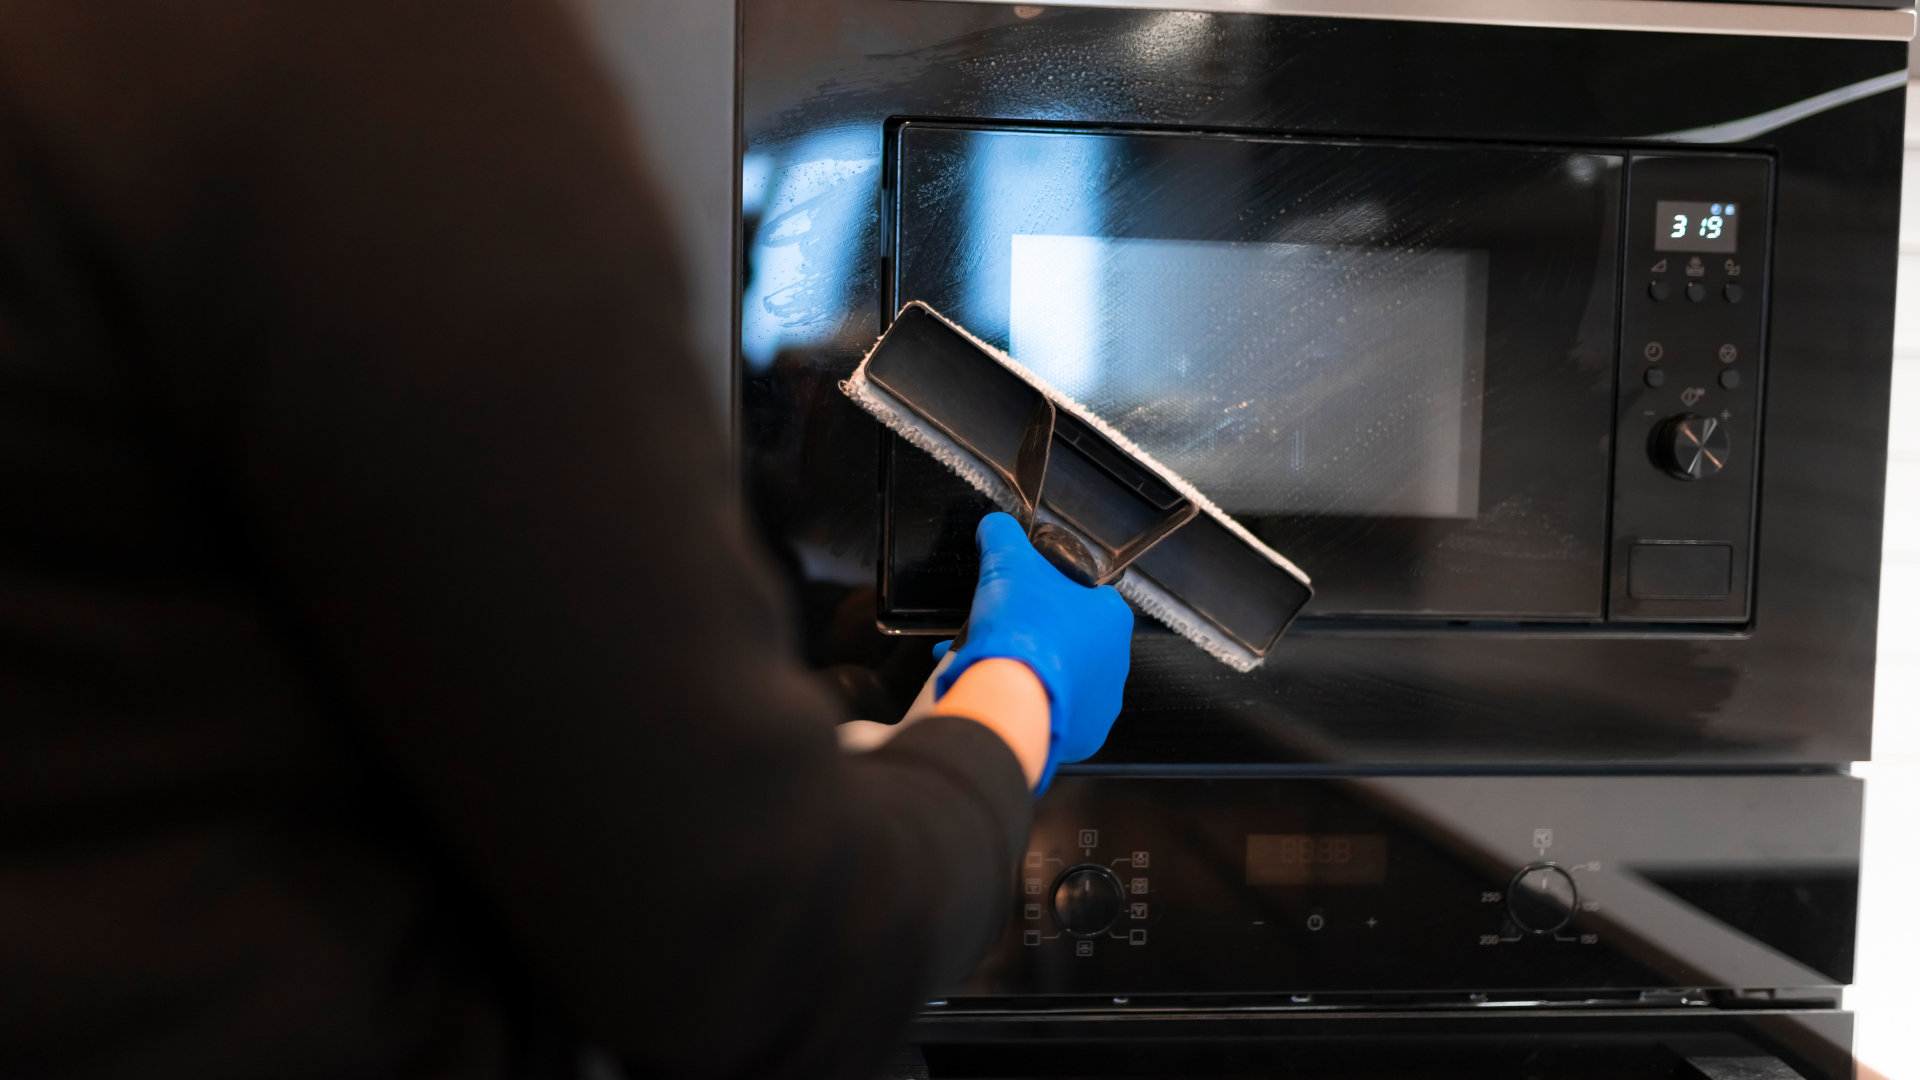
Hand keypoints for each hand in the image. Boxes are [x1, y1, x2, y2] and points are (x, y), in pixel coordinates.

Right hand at [935, 512, 1133, 789]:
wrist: (1009, 694)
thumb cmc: (1020, 630)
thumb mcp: (1006, 563)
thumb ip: (1003, 537)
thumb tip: (996, 526)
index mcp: (1111, 616)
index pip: (1082, 596)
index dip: (1045, 594)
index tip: (1019, 600)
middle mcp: (1116, 661)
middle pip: (1067, 640)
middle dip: (1031, 636)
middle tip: (998, 635)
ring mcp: (1103, 702)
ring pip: (1059, 678)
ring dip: (1028, 670)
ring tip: (988, 665)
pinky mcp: (1084, 735)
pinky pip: (1054, 713)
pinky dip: (1028, 704)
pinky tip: (999, 693)